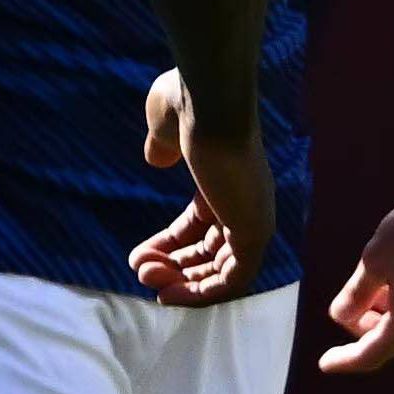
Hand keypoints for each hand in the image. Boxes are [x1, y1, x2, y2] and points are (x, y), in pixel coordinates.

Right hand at [127, 67, 274, 307]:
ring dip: (182, 282)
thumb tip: (158, 157)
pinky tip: (170, 292)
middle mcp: (247, 205)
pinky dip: (204, 291)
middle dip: (174, 269)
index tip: (138, 257)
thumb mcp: (167, 130)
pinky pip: (236, 278)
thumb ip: (163, 146)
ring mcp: (254, 219)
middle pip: (213, 255)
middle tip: (141, 272)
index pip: (203, 230)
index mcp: (228, 184)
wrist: (205, 101)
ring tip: (147, 278)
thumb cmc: (187, 106)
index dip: (170, 248)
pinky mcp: (254, 231)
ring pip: (223, 270)